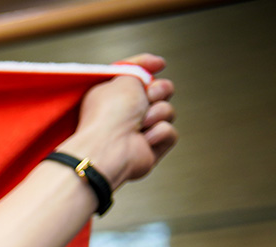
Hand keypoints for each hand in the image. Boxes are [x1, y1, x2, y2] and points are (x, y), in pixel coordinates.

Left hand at [67, 54, 177, 189]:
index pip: (136, 76)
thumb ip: (137, 70)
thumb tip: (148, 72)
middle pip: (160, 91)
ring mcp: (138, 131)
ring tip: (141, 123)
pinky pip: (169, 133)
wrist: (110, 147)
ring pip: (167, 111)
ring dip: (158, 113)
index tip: (159, 64)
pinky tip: (144, 140)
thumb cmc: (109, 114)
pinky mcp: (150, 148)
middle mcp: (124, 113)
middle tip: (149, 96)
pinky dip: (159, 133)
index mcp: (113, 95)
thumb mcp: (123, 78)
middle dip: (159, 90)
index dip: (148, 67)